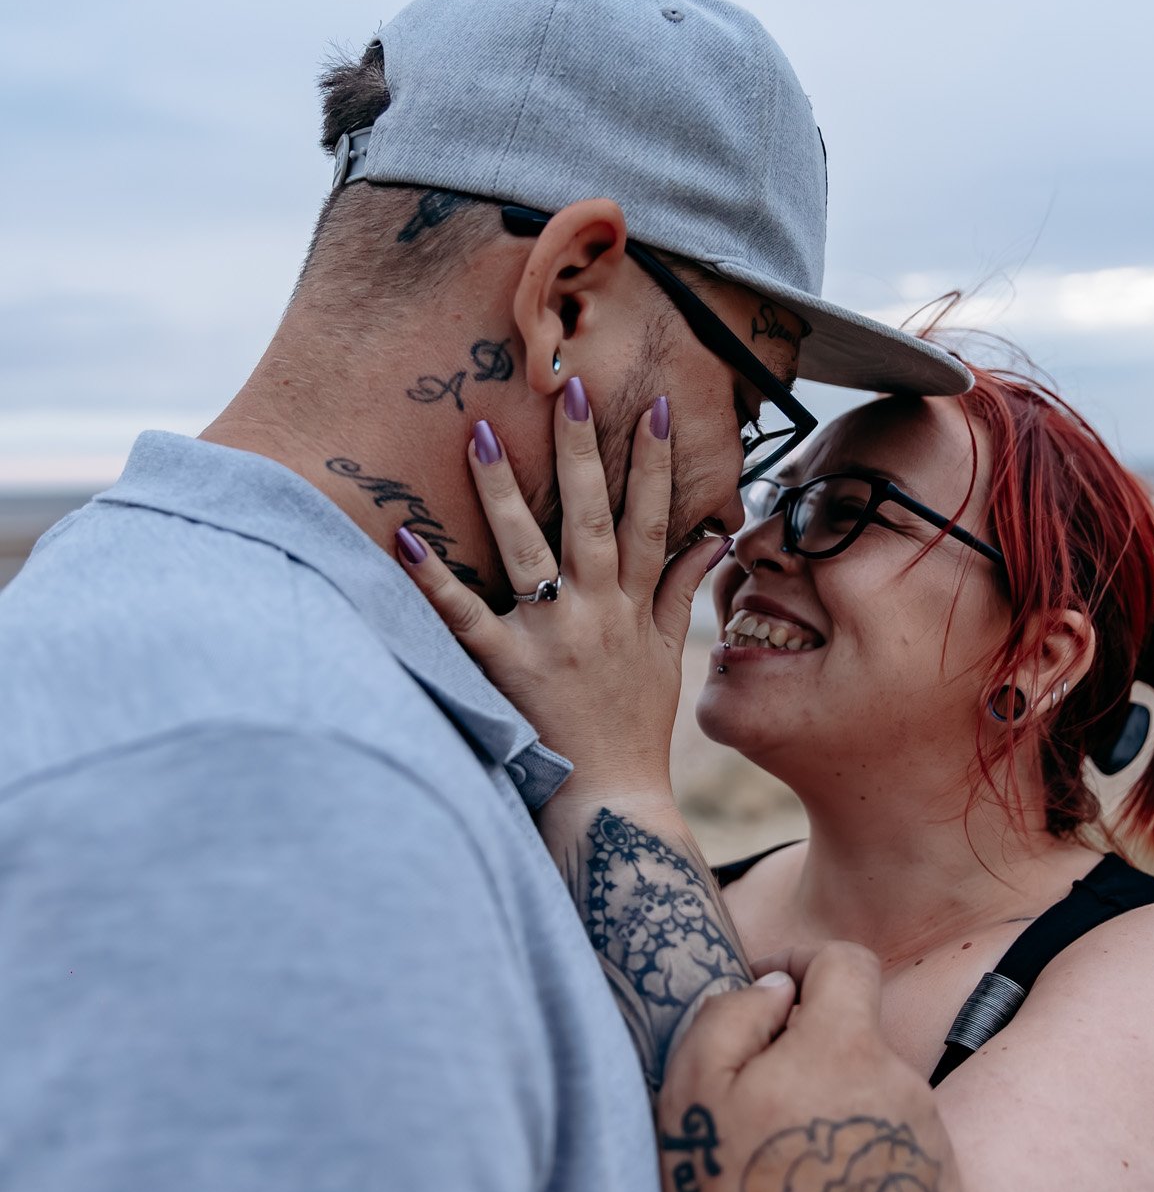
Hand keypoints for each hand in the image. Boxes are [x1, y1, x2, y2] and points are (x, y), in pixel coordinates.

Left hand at [397, 384, 728, 802]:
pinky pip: (463, 615)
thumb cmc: (635, 727)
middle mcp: (597, 610)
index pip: (650, 518)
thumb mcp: (667, 655)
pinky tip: (404, 537)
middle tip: (568, 389)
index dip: (652, 462)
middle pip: (590, 517)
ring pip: (529, 549)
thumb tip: (713, 537)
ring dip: (506, 491)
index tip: (650, 406)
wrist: (612, 801)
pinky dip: (433, 578)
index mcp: (634, 605)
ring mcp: (552, 636)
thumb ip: (680, 591)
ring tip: (483, 434)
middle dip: (582, 451)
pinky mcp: (506, 665)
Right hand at [657, 948, 968, 1191]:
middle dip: (815, 1061)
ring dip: (842, 1127)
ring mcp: (938, 1155)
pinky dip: (867, 1185)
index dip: (804, 965)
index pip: (848, 963)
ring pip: (884, 1112)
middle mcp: (909, 1089)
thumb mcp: (694, 1091)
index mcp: (849, 1046)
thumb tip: (775, 987)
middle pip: (862, 1045)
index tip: (770, 996)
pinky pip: (905, 1174)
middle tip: (759, 1119)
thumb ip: (732, 1014)